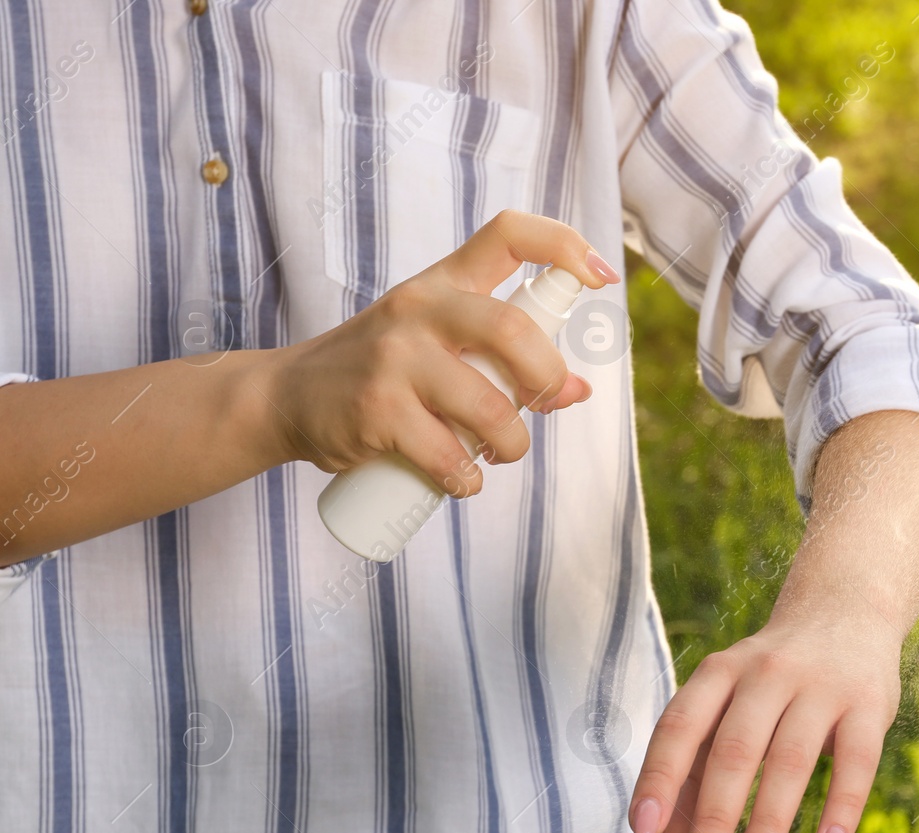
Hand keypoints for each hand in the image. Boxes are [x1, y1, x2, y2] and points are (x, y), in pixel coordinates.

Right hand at [266, 210, 621, 495]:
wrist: (286, 399)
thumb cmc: (381, 371)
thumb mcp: (438, 346)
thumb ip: (504, 360)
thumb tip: (579, 390)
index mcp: (442, 284)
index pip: (507, 234)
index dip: (564, 245)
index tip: (601, 277)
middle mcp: (419, 310)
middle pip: (512, 328)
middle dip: (546, 376)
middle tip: (542, 404)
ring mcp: (394, 358)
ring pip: (489, 406)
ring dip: (511, 443)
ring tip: (499, 453)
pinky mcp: (376, 410)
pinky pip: (447, 454)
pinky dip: (467, 480)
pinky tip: (462, 481)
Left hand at [629, 607, 902, 832]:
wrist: (847, 611)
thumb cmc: (771, 679)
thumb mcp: (728, 706)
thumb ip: (695, 769)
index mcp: (720, 672)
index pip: (680, 726)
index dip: (660, 778)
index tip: (643, 832)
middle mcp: (766, 673)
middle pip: (734, 750)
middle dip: (714, 820)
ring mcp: (821, 686)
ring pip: (790, 760)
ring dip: (768, 825)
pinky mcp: (869, 703)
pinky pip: (857, 762)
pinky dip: (841, 809)